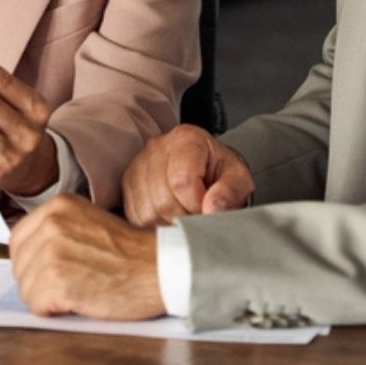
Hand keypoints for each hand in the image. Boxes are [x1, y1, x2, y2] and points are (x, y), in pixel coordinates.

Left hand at [10, 194, 163, 319]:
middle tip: (71, 283)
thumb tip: (27, 255)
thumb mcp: (88, 224)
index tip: (52, 270)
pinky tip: (79, 301)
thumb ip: (56, 231)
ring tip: (79, 291)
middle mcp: (51, 223)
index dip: (32, 262)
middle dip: (38, 281)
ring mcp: (52, 251)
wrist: (160, 267)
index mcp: (58, 205)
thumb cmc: (131, 253)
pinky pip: (36, 306)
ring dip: (47, 298)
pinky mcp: (57, 281)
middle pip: (19, 265)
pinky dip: (53, 311)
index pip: (18, 239)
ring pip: (25, 288)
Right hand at [122, 124, 253, 226]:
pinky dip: (154, 224)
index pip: (181, 181)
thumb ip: (230, 191)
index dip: (196, 205)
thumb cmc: (220, 172)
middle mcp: (156, 148)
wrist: (204, 168)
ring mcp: (138, 165)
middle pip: (162, 199)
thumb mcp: (238, 178)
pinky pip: (136, 216)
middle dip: (184, 217)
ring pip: (147, 211)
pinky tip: (170, 215)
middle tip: (198, 214)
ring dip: (169, 222)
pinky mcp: (127, 184)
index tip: (207, 208)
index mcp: (185, 139)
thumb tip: (212, 209)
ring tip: (184, 213)